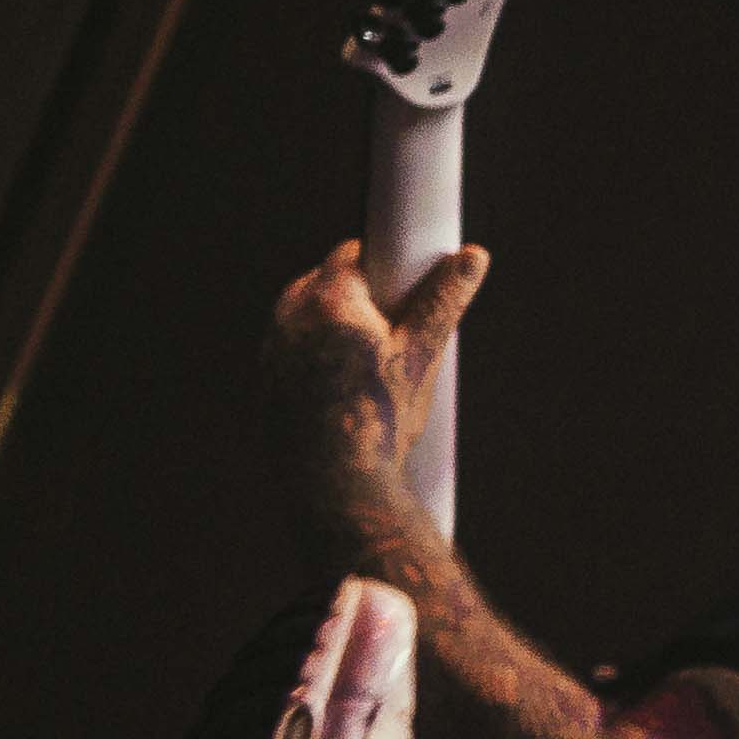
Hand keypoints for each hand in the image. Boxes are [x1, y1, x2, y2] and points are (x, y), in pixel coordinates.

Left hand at [271, 237, 483, 546]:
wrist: (335, 484)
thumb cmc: (379, 419)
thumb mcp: (421, 355)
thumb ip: (442, 300)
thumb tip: (471, 257)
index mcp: (329, 299)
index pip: (353, 253)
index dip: (384, 267)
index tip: (402, 286)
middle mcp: (290, 316)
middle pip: (329, 284)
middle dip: (360, 299)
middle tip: (394, 337)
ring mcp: (272, 348)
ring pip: (311, 317)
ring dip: (337, 327)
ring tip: (372, 369)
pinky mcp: (267, 378)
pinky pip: (296, 348)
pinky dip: (319, 356)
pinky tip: (347, 390)